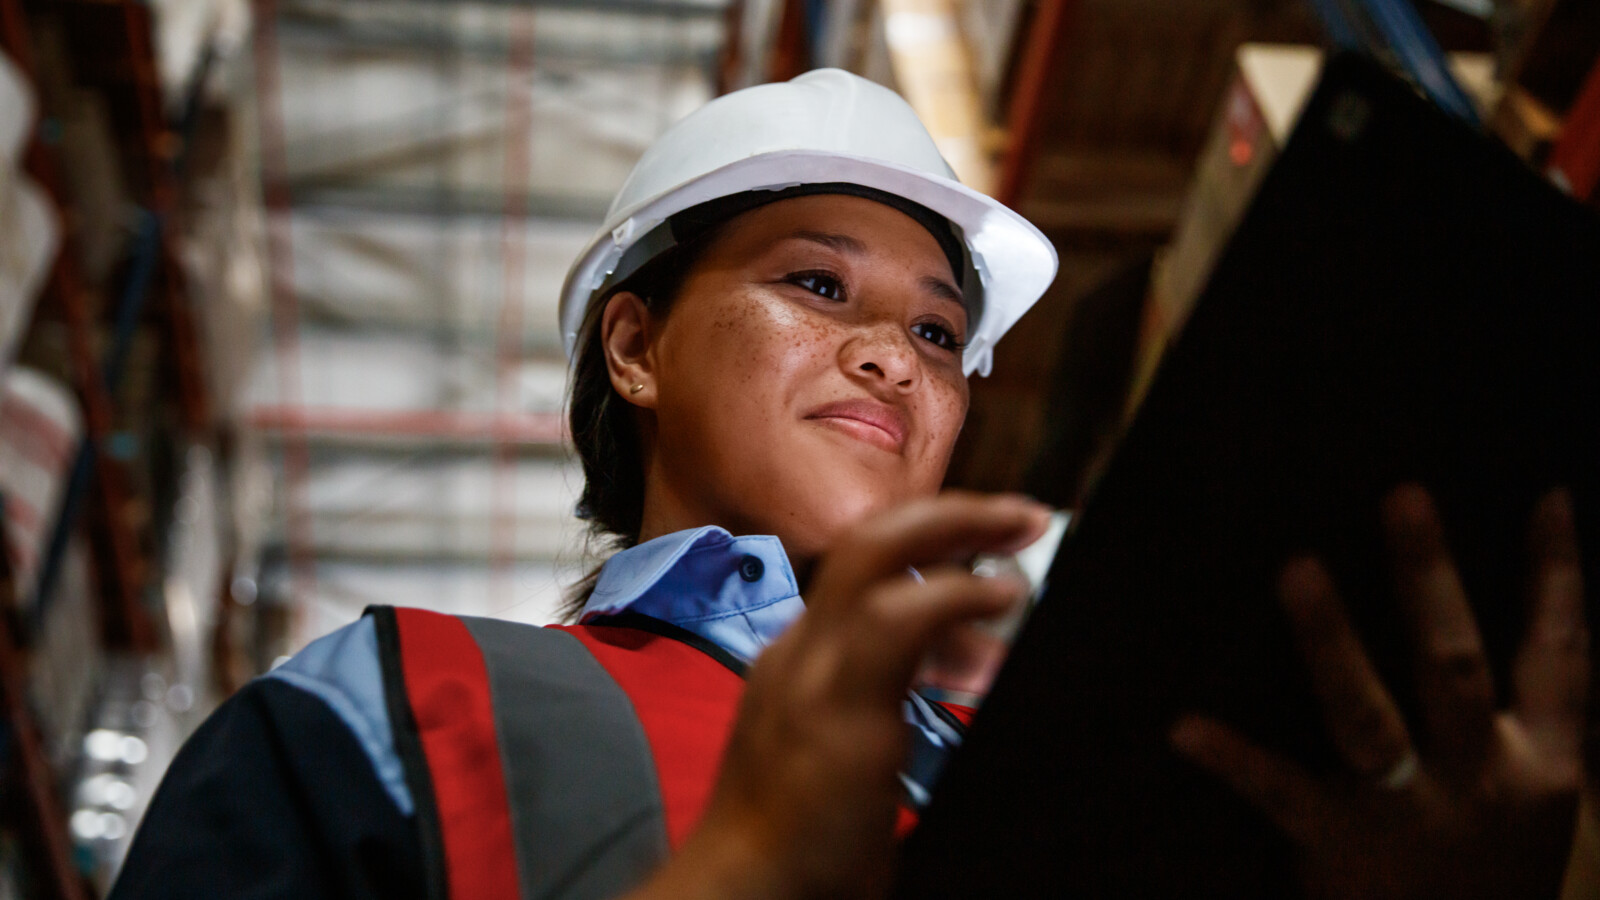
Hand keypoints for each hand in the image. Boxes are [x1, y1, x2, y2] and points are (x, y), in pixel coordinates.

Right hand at [627, 492, 1050, 899]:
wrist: (745, 892)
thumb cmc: (800, 841)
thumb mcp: (841, 752)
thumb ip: (887, 699)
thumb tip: (963, 660)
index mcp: (800, 660)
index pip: (865, 573)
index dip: (934, 546)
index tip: (990, 548)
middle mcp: (800, 650)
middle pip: (866, 541)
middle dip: (949, 513)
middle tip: (1020, 514)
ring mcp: (811, 669)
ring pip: (875, 554)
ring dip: (960, 528)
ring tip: (1022, 530)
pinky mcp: (835, 705)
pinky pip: (898, 618)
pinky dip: (955, 594)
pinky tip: (998, 597)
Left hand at [1172, 485, 1587, 899]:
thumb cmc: (1494, 881)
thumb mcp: (1549, 813)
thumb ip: (1541, 731)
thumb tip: (1539, 644)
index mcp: (1544, 763)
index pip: (1561, 657)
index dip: (1556, 578)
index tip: (1547, 496)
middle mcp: (1482, 777)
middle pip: (1455, 664)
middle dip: (1429, 580)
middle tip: (1402, 494)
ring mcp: (1409, 812)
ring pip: (1369, 716)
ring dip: (1332, 641)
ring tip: (1298, 568)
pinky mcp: (1340, 845)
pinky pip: (1280, 792)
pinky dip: (1234, 758)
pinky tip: (1184, 725)